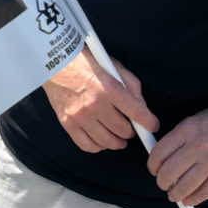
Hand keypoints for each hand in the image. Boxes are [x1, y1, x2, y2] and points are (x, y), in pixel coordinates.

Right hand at [42, 48, 158, 152]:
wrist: (54, 62)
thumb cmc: (86, 61)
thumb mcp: (113, 65)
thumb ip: (131, 85)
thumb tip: (142, 106)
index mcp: (109, 87)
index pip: (136, 112)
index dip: (148, 122)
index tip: (152, 126)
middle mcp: (95, 104)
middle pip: (122, 129)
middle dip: (131, 131)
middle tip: (131, 128)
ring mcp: (80, 116)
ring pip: (106, 141)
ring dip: (118, 142)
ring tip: (120, 139)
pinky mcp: (67, 123)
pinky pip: (86, 145)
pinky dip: (98, 147)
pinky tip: (102, 142)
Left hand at [147, 100, 207, 205]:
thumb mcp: (196, 119)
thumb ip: (180, 137)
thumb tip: (165, 156)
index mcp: (187, 129)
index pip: (159, 154)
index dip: (152, 166)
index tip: (154, 169)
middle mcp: (197, 146)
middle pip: (168, 173)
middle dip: (162, 182)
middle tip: (163, 183)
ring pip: (183, 187)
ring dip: (175, 194)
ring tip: (175, 193)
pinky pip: (204, 193)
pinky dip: (193, 199)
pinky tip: (189, 199)